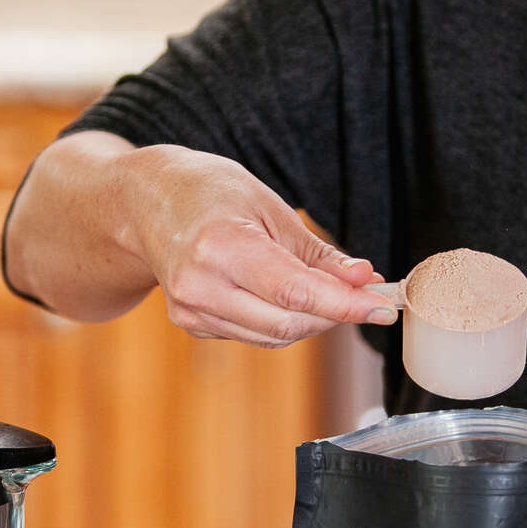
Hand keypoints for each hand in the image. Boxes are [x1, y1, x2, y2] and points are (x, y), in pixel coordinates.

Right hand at [121, 142, 394, 346]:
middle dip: (334, 314)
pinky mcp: (191, 324)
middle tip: (364, 295)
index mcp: (220, 246)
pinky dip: (282, 320)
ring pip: (274, 335)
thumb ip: (318, 253)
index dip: (346, 305)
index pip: (296, 292)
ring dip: (312, 320)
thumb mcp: (269, 207)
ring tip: (327, 291)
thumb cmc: (209, 192)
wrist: (143, 202)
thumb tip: (365, 280)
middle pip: (288, 323)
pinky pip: (254, 334)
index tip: (384, 307)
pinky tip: (283, 295)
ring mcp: (191, 310)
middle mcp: (200, 285)